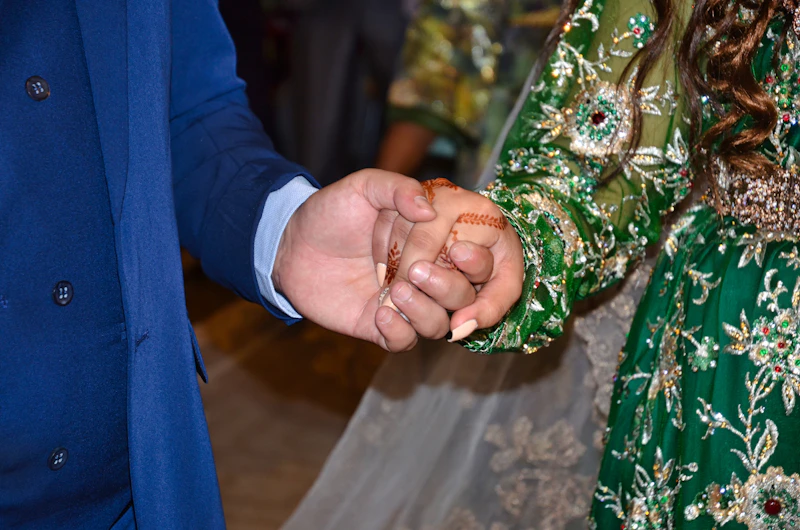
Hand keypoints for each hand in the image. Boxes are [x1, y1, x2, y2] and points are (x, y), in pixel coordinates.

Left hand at [273, 170, 477, 351]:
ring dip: (424, 310)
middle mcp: (435, 271)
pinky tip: (378, 313)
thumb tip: (428, 209)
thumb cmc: (334, 211)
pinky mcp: (387, 326)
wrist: (291, 244)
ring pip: (444, 322)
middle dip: (450, 287)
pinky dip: (399, 331)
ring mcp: (412, 301)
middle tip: (415, 271)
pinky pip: (407, 342)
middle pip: (472, 295)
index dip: (481, 263)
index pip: (489, 256)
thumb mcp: (364, 187)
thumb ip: (396, 188)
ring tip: (394, 290)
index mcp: (444, 235)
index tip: (456, 253)